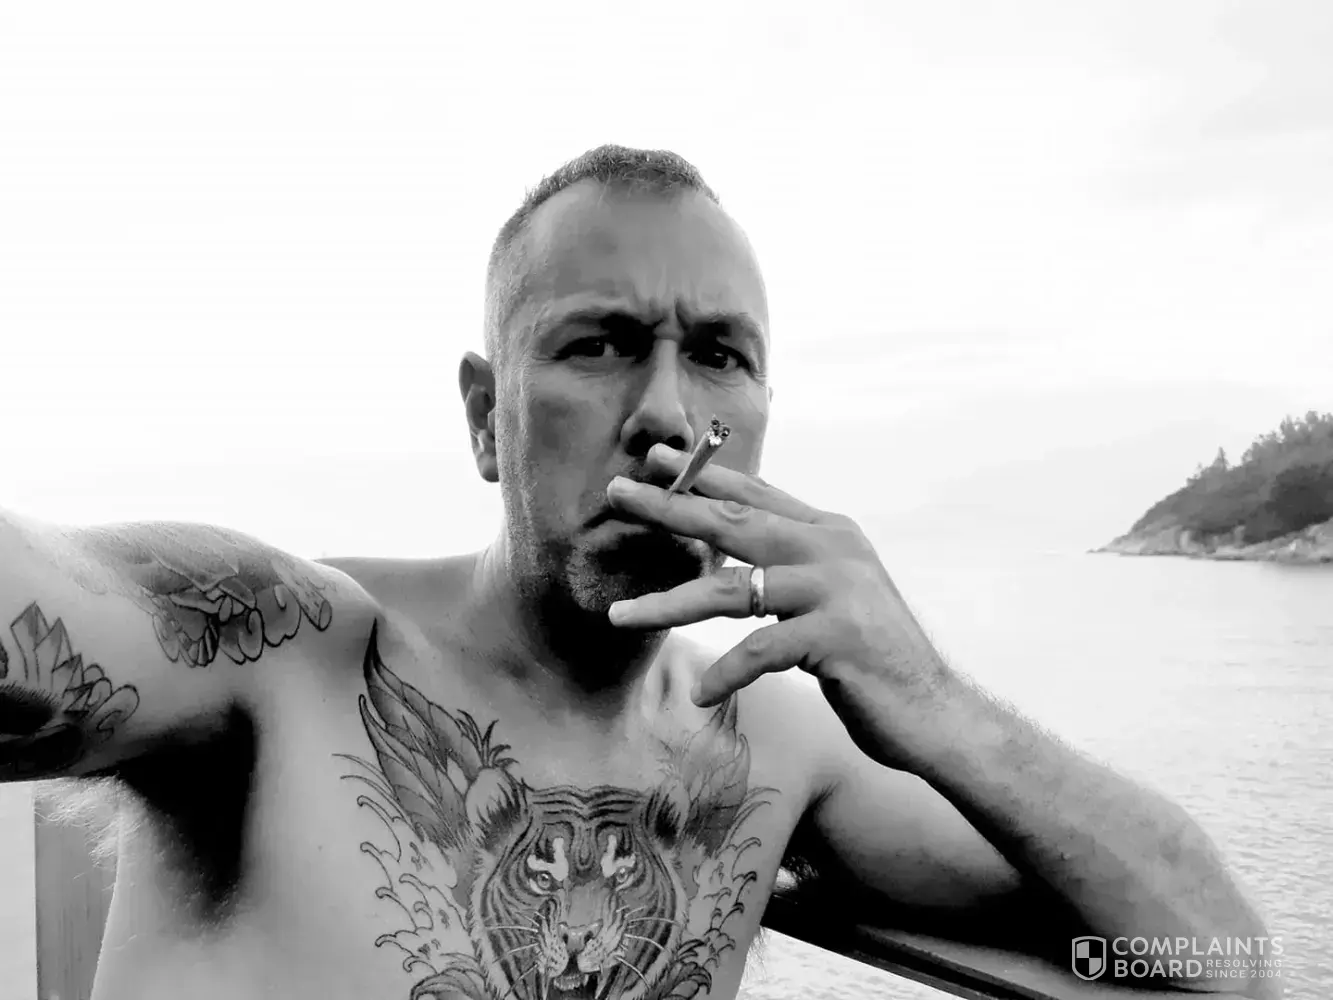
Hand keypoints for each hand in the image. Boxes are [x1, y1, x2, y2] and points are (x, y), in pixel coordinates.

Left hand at [605, 444, 946, 730]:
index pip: (757, 493)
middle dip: (669, 507)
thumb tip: (732, 559)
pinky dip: (726, 673)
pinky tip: (700, 694)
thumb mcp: (833, 597)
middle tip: (616, 493)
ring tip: (619, 617)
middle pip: (733, 520)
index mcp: (829, 533)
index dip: (704, 475)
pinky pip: (760, 650)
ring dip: (668, 604)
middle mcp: (831, 549)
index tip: (657, 458)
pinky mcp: (836, 637)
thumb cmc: (873, 660)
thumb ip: (792, 568)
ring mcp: (835, 590)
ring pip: (732, 588)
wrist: (935, 713)